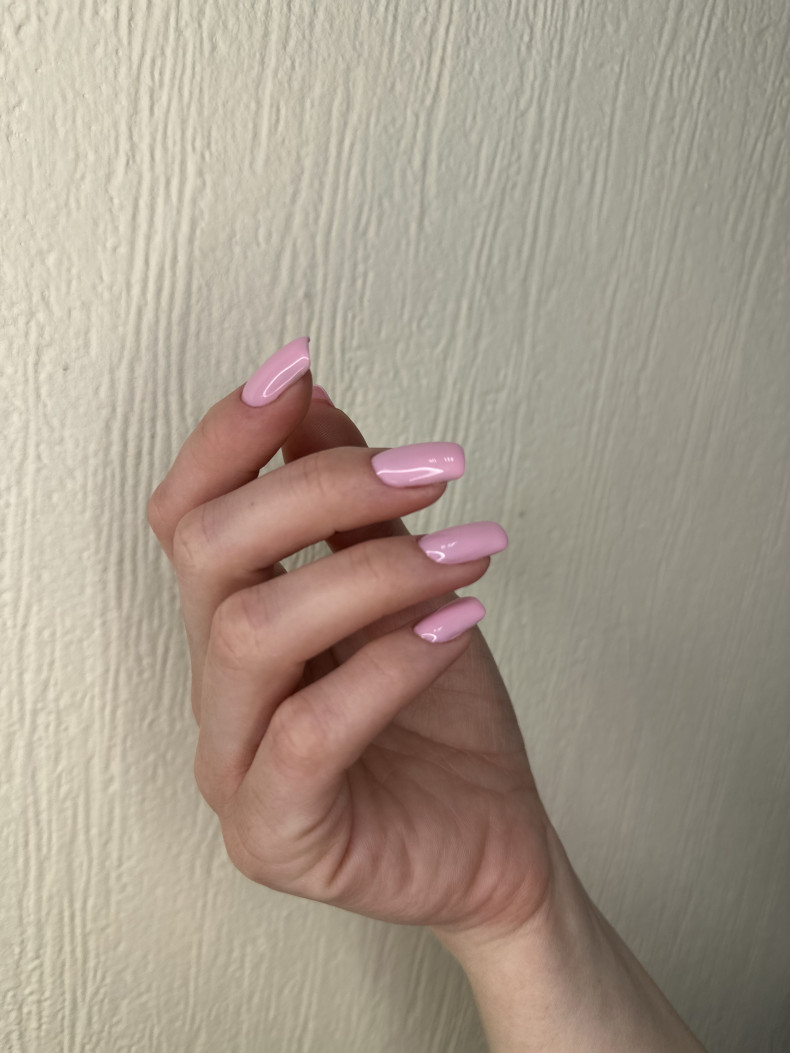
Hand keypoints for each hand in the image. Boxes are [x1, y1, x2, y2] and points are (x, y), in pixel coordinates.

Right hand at [146, 342, 552, 936]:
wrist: (494, 840)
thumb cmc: (443, 719)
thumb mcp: (403, 589)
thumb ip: (347, 507)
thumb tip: (311, 401)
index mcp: (236, 627)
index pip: (186, 514)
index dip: (228, 436)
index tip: (298, 370)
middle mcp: (217, 692)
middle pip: (209, 554)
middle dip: (319, 487)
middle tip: (427, 469)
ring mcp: (234, 769)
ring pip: (253, 633)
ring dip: (373, 570)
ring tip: (463, 551)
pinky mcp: (277, 836)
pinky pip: (308, 734)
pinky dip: (388, 664)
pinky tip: (455, 629)